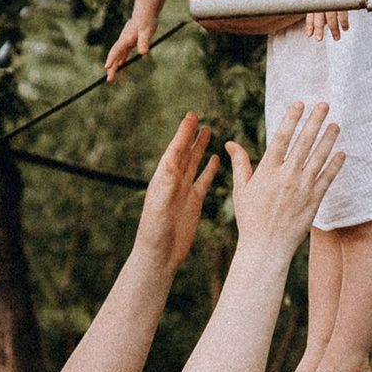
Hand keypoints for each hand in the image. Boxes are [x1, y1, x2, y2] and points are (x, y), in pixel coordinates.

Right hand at [105, 15, 151, 80]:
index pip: (117, 50)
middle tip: (109, 80)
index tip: (107, 67)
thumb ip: (144, 42)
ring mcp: (125, 42)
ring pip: (117, 56)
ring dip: (114, 66)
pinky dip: (120, 61)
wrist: (144, 13)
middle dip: (111, 67)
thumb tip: (143, 53)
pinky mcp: (129, 43)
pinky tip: (120, 66)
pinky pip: (123, 54)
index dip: (112, 58)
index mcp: (126, 39)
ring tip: (111, 78)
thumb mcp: (147, 31)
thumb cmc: (147, 21)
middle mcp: (123, 41)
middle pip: (114, 55)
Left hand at [135, 110, 220, 269]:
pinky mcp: (193, 203)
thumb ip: (167, 186)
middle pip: (184, 153)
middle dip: (190, 135)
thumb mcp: (160, 207)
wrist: (160, 255)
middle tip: (197, 117)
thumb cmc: (155, 232)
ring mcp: (184, 192)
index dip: (183, 133)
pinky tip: (216, 160)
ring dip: (199, 148)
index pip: (175, 151)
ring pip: (194, 164)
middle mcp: (173, 182)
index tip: (191, 116)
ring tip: (207, 131)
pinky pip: (203, 181)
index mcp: (164, 180)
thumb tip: (172, 164)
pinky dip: (209, 169)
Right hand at [227, 100, 343, 262]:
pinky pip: (327, 178)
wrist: (266, 247)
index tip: (300, 103)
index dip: (291, 119)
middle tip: (324, 104)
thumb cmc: (250, 219)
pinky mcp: (314, 200)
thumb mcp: (242, 189)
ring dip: (328, 138)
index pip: (281, 138)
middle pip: (304, 142)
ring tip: (336, 124)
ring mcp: (302, 188)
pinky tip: (342, 153)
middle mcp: (287, 176)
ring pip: (319, 157)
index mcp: (268, 171)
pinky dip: (335, 165)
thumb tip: (230, 143)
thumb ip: (240, 164)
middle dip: (314, 121)